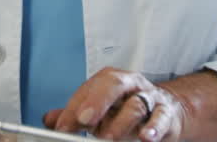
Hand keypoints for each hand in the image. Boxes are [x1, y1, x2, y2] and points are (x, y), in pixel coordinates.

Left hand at [45, 68, 184, 141]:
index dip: (74, 107)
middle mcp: (131, 85)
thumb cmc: (127, 110)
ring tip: (108, 137)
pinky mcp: (167, 116)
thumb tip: (48, 120)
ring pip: (136, 105)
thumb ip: (75, 114)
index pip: (90, 88)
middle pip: (113, 85)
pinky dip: (153, 129)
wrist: (167, 111)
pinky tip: (145, 138)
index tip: (62, 127)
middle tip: (83, 120)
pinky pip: (161, 119)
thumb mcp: (101, 110)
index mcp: (111, 80)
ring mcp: (150, 99)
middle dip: (97, 102)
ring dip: (121, 122)